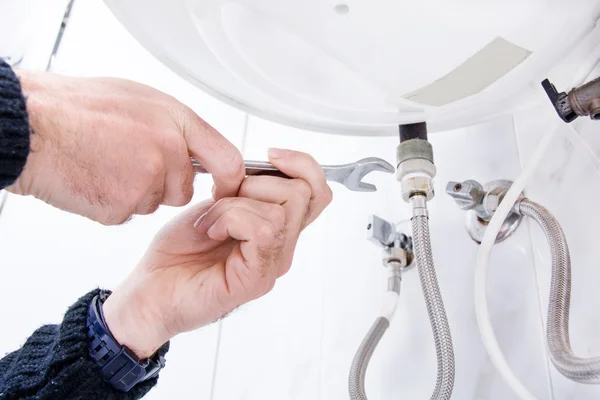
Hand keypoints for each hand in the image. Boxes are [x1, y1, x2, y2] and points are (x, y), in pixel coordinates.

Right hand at [7, 71, 243, 223]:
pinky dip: (112, 202)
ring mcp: (146, 182)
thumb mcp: (138, 99)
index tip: (225, 189)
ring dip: (135, 192)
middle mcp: (167, 152)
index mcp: (176, 121)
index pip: (227, 159)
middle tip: (128, 162)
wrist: (32, 128)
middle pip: (183, 189)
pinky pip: (127, 213)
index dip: (229, 180)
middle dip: (164, 184)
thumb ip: (172, 125)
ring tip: (104, 164)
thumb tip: (191, 145)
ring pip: (154, 201)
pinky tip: (94, 178)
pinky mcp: (123, 208)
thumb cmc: (77, 108)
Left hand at [102, 149, 332, 357]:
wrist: (150, 293)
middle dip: (256, 182)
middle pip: (302, 193)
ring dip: (234, 204)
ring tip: (210, 221)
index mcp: (276, 228)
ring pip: (280, 210)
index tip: (271, 155)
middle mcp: (281, 247)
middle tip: (221, 199)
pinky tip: (211, 232)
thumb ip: (245, 189)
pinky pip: (263, 230)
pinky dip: (230, 219)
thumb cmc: (177, 253)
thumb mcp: (215, 204)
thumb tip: (263, 168)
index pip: (316, 191)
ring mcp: (272, 264)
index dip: (302, 165)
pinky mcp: (257, 279)